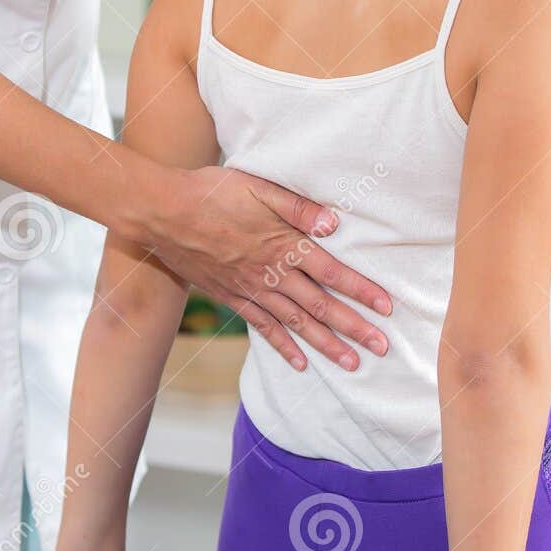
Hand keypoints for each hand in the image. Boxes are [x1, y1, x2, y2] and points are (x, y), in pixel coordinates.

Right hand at [142, 163, 391, 371]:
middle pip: (320, 306)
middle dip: (354, 328)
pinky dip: (283, 347)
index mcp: (283, 244)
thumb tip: (335, 223)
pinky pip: (262, 327)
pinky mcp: (231, 297)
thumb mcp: (258, 187)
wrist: (162, 213)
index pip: (332, 272)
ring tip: (352, 364)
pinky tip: (300, 363)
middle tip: (382, 348)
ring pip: (296, 323)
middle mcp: (271, 274)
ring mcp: (250, 290)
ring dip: (326, 345)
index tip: (387, 308)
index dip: (361, 290)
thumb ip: (298, 207)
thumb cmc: (211, 192)